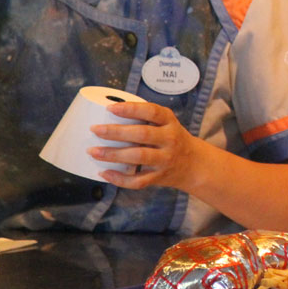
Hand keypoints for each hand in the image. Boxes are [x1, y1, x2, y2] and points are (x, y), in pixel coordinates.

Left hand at [88, 102, 203, 191]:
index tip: (111, 108)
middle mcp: (170, 140)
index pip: (152, 112)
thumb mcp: (167, 124)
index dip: (131, 109)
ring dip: (114, 154)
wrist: (193, 164)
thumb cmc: (172, 139)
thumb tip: (108, 113)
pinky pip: (138, 180)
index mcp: (170, 123)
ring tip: (94, 151)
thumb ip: (146, 118)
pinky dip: (119, 179)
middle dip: (116, 132)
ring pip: (138, 156)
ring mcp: (165, 159)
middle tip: (95, 129)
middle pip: (142, 134)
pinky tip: (105, 173)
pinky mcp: (160, 177)